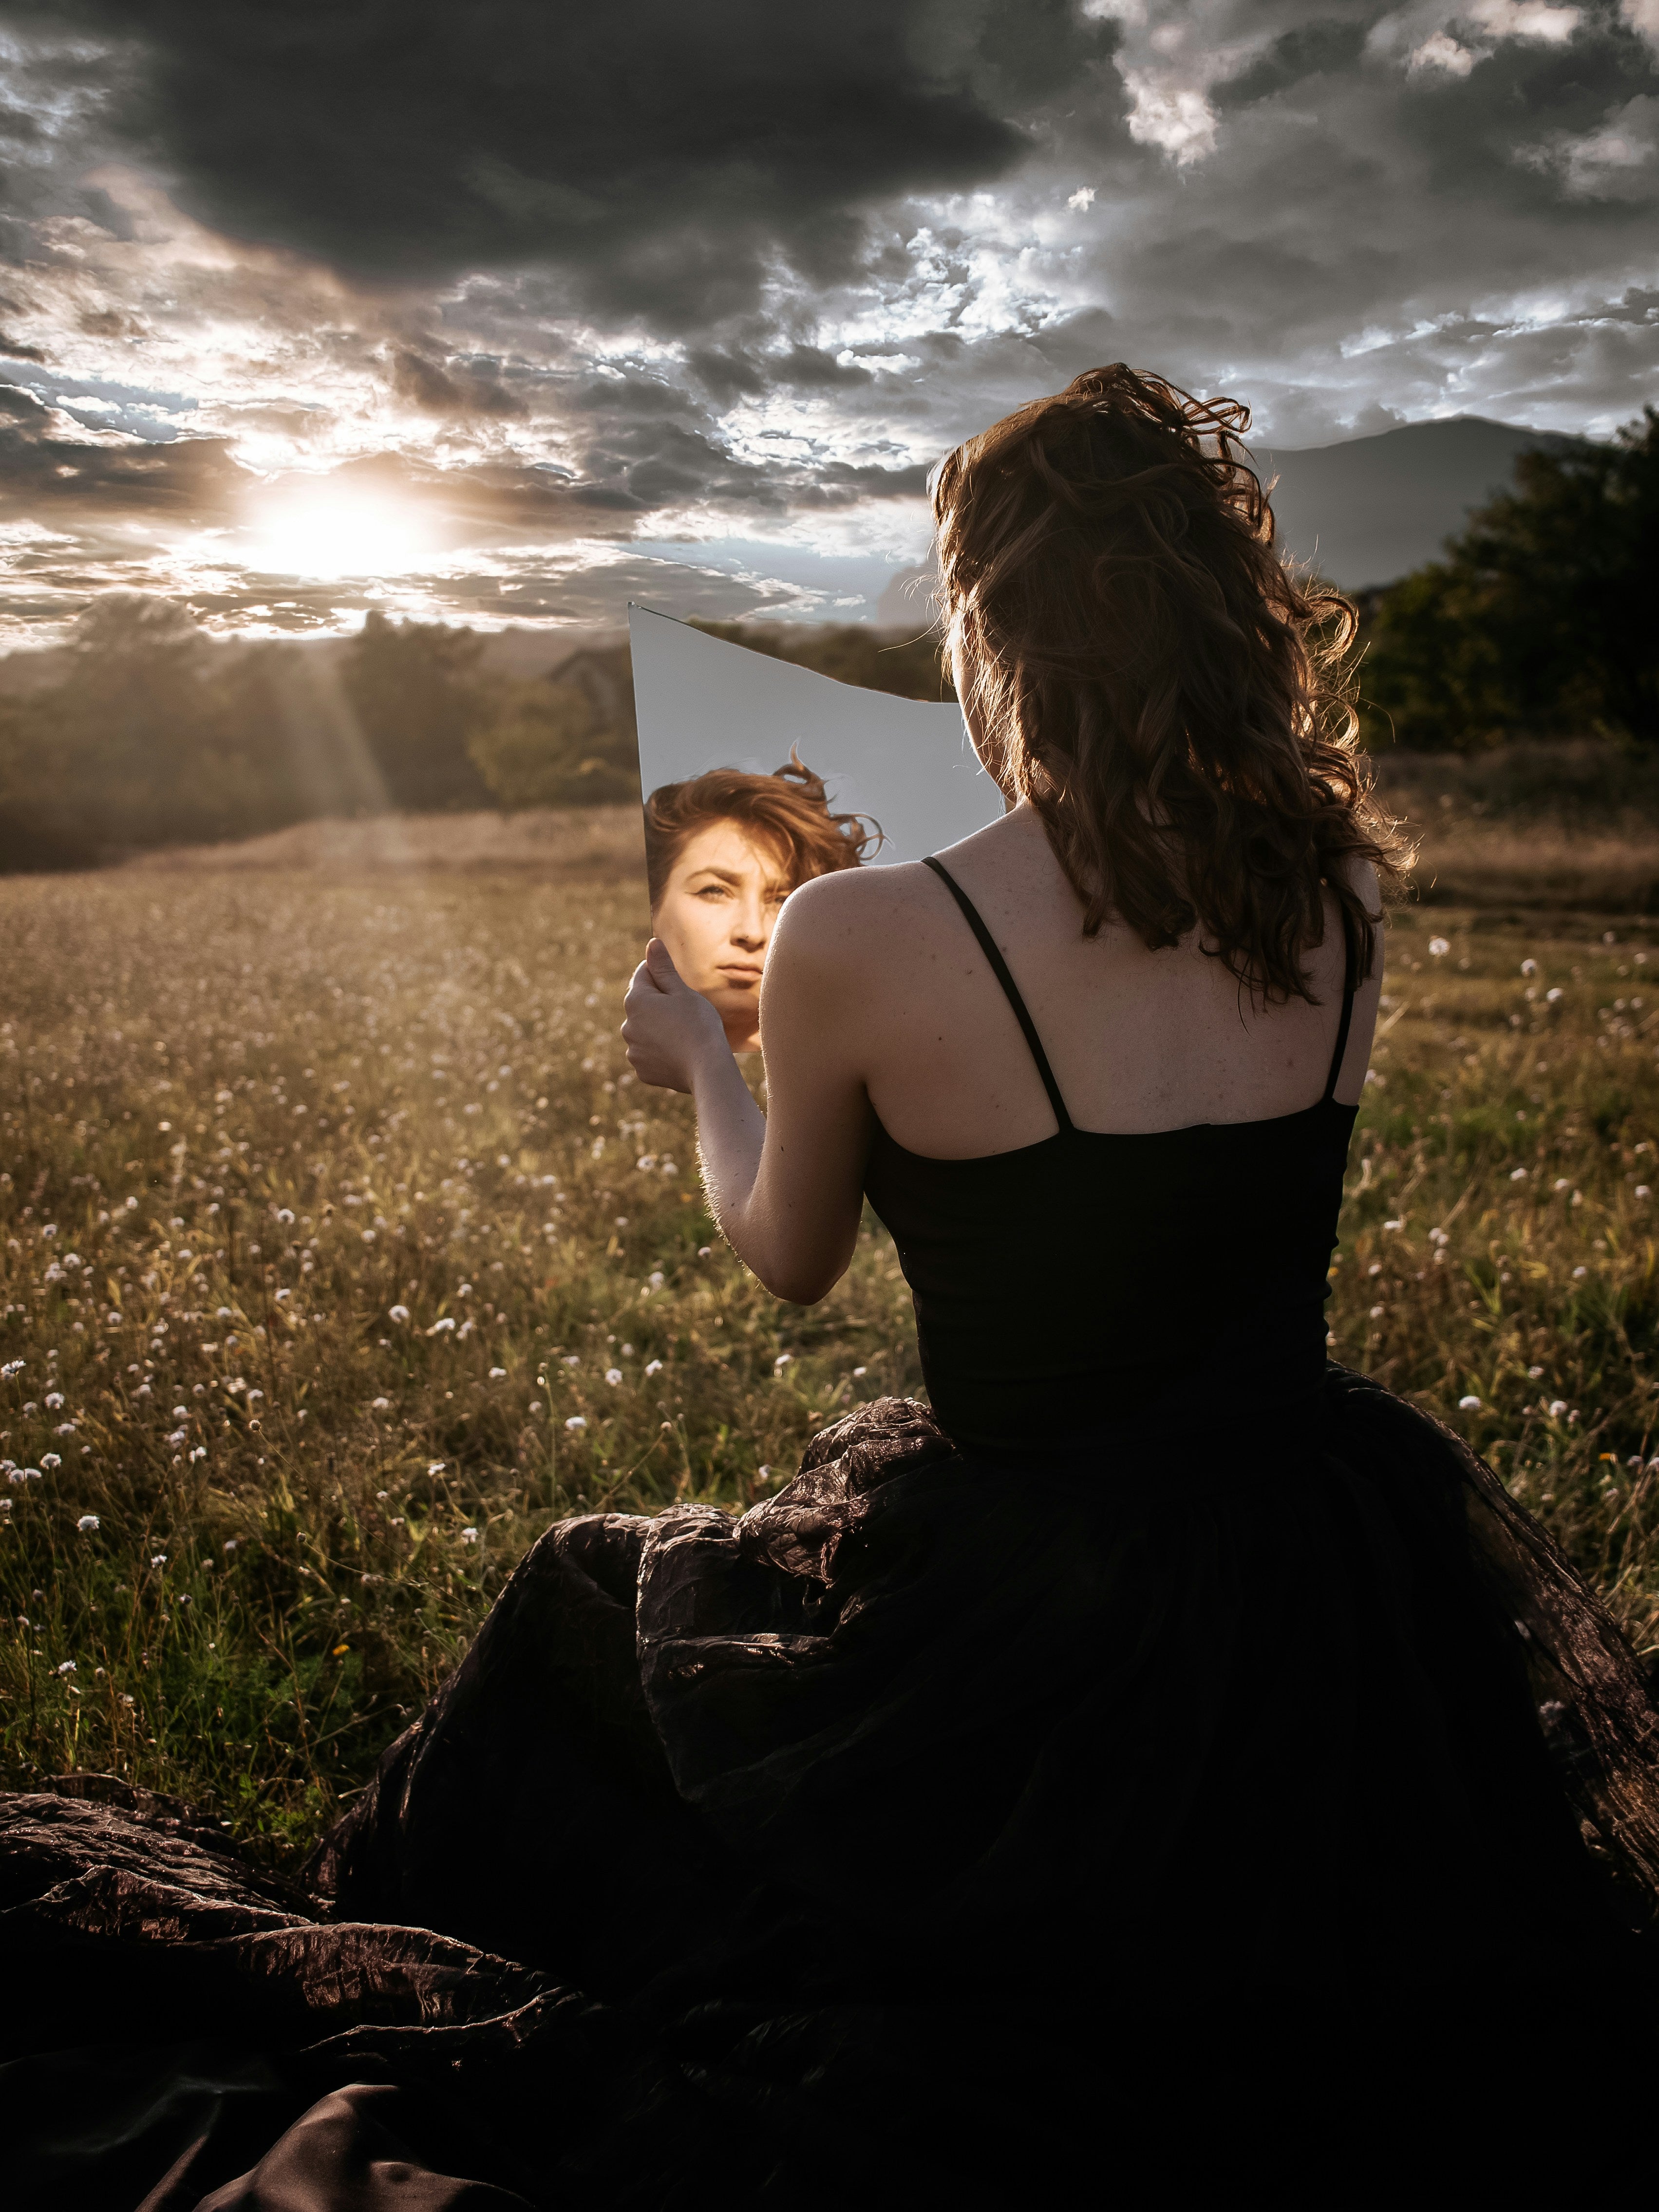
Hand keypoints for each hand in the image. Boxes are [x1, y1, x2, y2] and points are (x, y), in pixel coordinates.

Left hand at [622, 937, 731, 1092]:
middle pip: (643, 1004)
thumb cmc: (699, 1025)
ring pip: (645, 1030)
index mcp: (636, 1000)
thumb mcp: (682, 991)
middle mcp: (627, 1025)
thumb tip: (651, 943)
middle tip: (686, 1014)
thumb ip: (663, 968)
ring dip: (659, 1028)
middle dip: (660, 1004)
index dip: (665, 976)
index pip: (644, 974)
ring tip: (684, 1035)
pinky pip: (649, 1053)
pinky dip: (661, 1051)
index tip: (680, 987)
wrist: (706, 1069)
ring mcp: (633, 1050)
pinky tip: (679, 1053)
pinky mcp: (641, 1070)